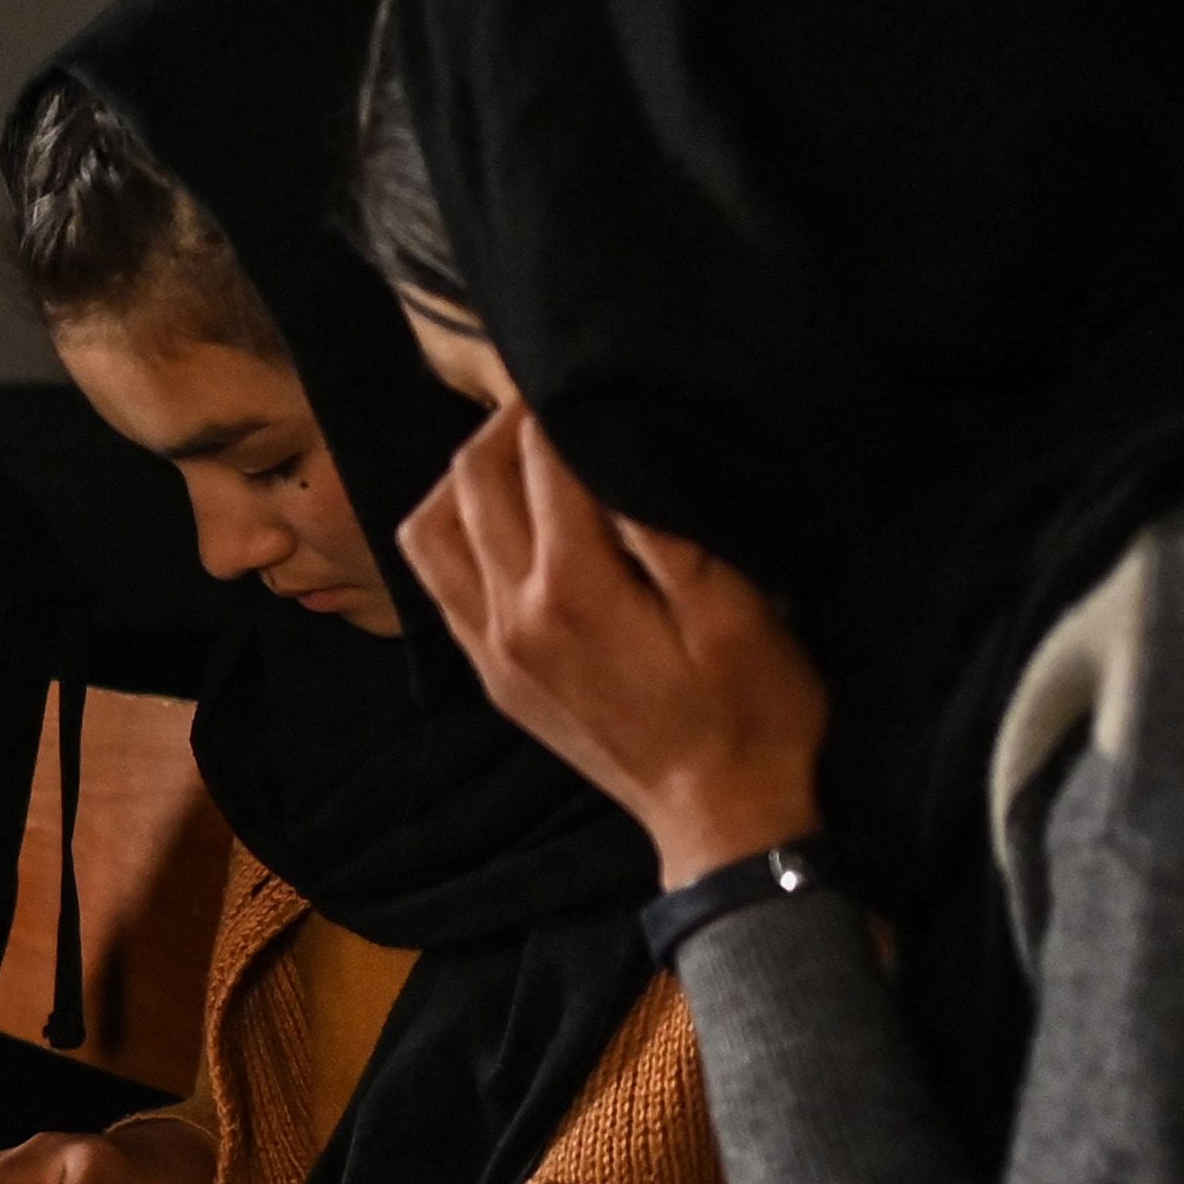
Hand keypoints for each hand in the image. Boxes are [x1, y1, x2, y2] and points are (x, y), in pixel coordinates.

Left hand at [396, 403, 831, 882]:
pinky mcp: (487, 672)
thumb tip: (615, 447)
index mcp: (573, 589)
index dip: (557, 401)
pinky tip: (496, 515)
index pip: (540, 459)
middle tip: (551, 393)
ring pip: (431, 527)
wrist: (719, 818)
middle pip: (472, 479)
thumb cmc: (752, 711)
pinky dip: (450, 528)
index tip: (580, 365)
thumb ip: (667, 526)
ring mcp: (488, 647)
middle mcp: (509, 614)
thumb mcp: (738, 611)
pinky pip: (435, 580)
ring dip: (466, 473)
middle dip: (505, 422)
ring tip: (519, 449)